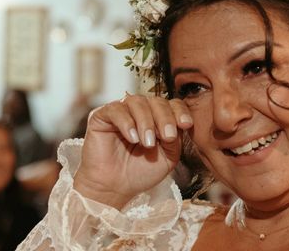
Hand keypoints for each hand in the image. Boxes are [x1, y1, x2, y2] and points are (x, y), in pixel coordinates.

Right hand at [73, 94, 192, 208]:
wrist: (114, 187)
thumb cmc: (140, 173)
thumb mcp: (167, 158)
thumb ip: (175, 140)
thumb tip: (179, 124)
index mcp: (157, 117)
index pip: (171, 104)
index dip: (180, 111)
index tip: (186, 124)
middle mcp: (139, 110)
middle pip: (156, 101)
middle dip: (165, 118)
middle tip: (167, 136)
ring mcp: (120, 111)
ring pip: (137, 102)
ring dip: (146, 121)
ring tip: (148, 143)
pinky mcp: (101, 115)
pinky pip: (115, 109)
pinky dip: (127, 123)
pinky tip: (133, 138)